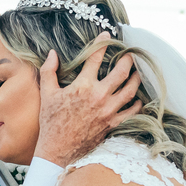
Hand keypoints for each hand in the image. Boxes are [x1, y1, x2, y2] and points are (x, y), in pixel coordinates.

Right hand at [33, 33, 143, 166]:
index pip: (95, 58)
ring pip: (130, 90)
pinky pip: (131, 111)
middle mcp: (99, 96)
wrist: (58, 149)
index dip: (102, 43)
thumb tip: (52, 53)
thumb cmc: (51, 121)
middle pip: (121, 72)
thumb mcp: (47, 94)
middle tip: (130, 54)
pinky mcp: (112, 123)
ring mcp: (108, 110)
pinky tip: (138, 98)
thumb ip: (49, 71)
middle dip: (128, 60)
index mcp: (82, 85)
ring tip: (138, 72)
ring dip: (136, 79)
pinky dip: (137, 103)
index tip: (107, 36)